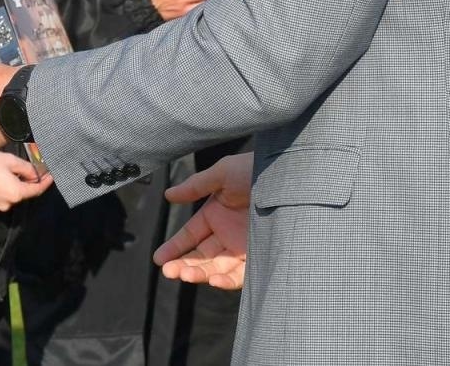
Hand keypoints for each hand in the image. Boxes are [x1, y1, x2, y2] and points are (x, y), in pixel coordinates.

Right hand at [0, 150, 52, 211]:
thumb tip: (35, 175)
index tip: (52, 175)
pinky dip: (4, 189)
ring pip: (12, 195)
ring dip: (15, 185)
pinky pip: (1, 198)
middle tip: (31, 168)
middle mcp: (8, 204)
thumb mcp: (11, 161)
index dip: (46, 182)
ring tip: (11, 171)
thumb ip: (27, 169)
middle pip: (24, 193)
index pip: (37, 190)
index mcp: (17, 193)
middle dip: (28, 181)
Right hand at [153, 152, 251, 289]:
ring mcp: (243, 247)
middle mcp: (228, 234)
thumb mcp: (223, 173)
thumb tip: (168, 195)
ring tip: (186, 274)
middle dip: (183, 265)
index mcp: (216, 215)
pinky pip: (241, 274)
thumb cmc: (257, 169)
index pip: (190, 236)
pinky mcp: (260, 257)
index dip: (174, 248)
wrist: (290, 176)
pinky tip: (214, 279)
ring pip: (217, 268)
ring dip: (200, 274)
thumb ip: (195, 186)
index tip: (159, 259)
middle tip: (170, 271)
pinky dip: (227, 280)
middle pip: (200, 256)